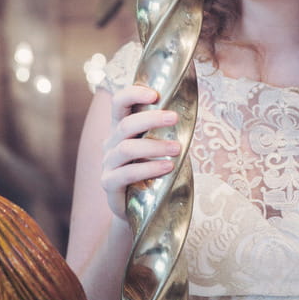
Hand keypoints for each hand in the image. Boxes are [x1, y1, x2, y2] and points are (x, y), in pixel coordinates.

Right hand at [101, 85, 179, 219]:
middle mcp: (111, 142)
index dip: (133, 94)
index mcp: (121, 127)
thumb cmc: (152, 169)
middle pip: (126, 124)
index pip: (119, 102)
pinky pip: (126, 173)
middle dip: (151, 118)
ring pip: (127, 148)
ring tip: (177, 149)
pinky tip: (167, 168)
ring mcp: (108, 163)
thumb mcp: (157, 145)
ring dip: (154, 147)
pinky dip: (149, 169)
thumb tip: (190, 110)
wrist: (137, 206)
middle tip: (175, 117)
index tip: (155, 94)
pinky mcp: (109, 183)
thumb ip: (164, 130)